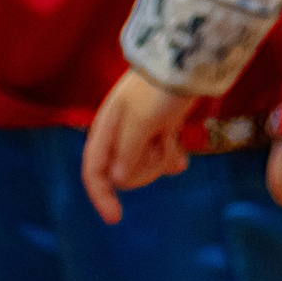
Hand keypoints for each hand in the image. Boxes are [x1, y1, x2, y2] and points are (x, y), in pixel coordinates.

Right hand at [83, 69, 199, 223]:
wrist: (187, 63)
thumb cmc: (160, 89)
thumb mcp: (142, 120)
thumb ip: (129, 150)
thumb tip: (117, 179)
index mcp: (106, 129)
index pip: (94, 170)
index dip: (101, 195)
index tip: (115, 218)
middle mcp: (119, 133)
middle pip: (123, 173)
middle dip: (144, 169)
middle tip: (160, 147)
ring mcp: (141, 132)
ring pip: (144, 166)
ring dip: (159, 160)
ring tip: (171, 138)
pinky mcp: (161, 129)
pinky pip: (161, 156)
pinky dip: (170, 157)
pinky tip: (181, 160)